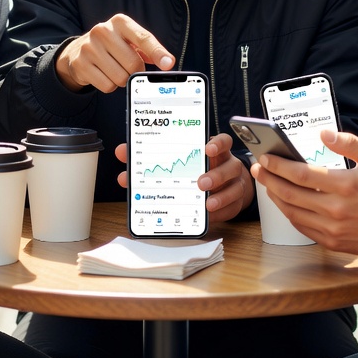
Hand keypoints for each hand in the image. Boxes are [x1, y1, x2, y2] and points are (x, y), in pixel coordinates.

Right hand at [55, 13, 174, 92]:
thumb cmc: (111, 45)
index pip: (143, 38)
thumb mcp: (128, 39)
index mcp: (120, 22)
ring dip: (123, 80)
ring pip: (121, 78)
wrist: (77, 51)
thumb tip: (166, 61)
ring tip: (114, 69)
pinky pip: (107, 86)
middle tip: (128, 67)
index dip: (157, 52)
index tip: (168, 64)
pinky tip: (103, 74)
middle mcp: (103, 31)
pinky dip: (110, 86)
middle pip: (133, 64)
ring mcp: (89, 47)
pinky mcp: (80, 64)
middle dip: (135, 71)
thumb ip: (148, 49)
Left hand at [115, 134, 253, 222]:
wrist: (223, 183)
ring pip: (234, 188)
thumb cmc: (195, 167)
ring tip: (206, 205)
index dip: (217, 144)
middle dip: (216, 175)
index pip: (222, 141)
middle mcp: (227, 165)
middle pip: (229, 167)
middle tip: (200, 183)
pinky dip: (219, 213)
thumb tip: (122, 151)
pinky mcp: (234, 202)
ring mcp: (234, 184)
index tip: (206, 149)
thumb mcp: (180, 158)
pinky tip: (208, 216)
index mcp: (214, 151)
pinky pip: (231, 208)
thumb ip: (151, 155)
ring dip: (220, 197)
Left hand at [254, 130, 357, 256]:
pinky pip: (302, 228)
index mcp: (346, 186)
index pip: (301, 174)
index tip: (265, 157)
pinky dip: (289, 213)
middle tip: (258, 168)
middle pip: (290, 194)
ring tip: (267, 183)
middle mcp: (337, 210)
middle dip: (269, 179)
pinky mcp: (333, 243)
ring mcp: (334, 230)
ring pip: (292, 212)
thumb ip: (349, 143)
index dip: (279, 165)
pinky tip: (285, 202)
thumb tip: (323, 134)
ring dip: (275, 197)